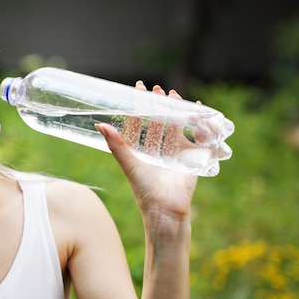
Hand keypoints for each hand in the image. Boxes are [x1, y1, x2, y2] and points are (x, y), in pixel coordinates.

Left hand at [95, 81, 197, 220]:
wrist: (166, 210)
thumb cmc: (144, 191)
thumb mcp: (130, 165)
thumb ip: (116, 146)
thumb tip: (99, 125)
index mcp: (140, 152)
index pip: (138, 123)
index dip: (138, 107)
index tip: (138, 88)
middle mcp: (156, 151)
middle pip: (158, 122)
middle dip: (158, 105)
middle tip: (157, 88)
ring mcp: (174, 154)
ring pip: (175, 127)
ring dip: (176, 111)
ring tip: (174, 95)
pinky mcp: (190, 159)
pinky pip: (195, 138)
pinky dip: (198, 125)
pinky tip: (198, 111)